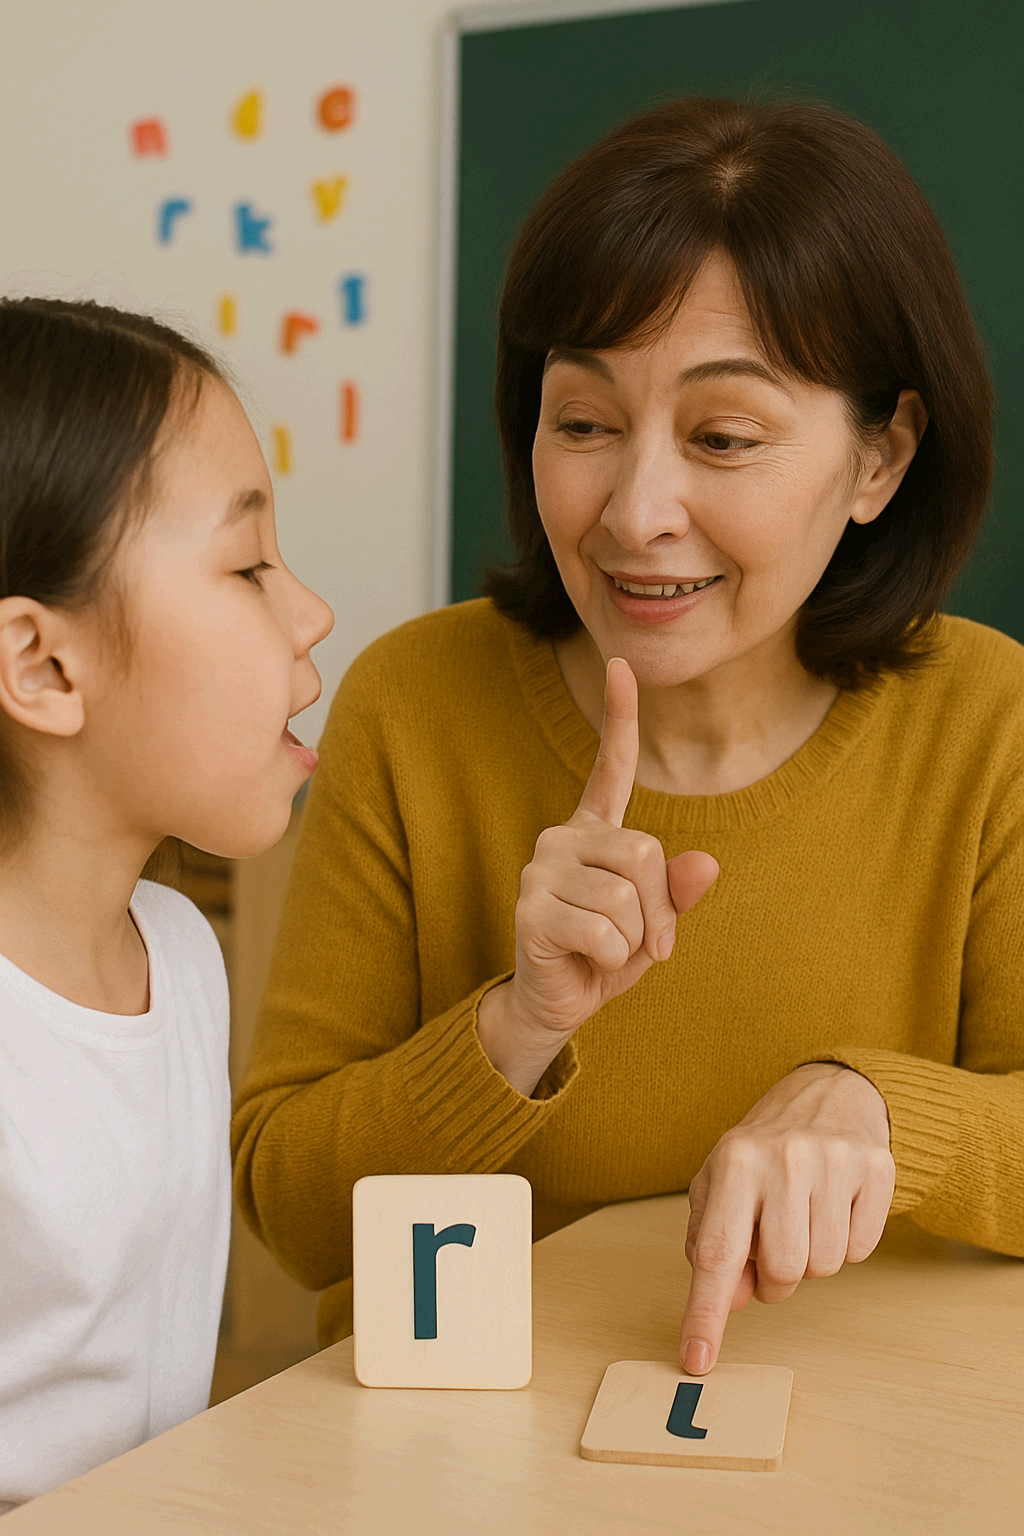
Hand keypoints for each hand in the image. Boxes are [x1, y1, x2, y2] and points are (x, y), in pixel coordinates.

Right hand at [477, 657, 718, 1092]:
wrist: (555, 1005)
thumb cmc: (604, 957)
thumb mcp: (654, 925)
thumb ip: (679, 893)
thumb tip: (706, 864)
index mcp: (594, 832)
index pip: (613, 768)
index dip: (619, 717)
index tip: (621, 665)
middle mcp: (562, 839)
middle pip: (645, 852)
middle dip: (660, 909)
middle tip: (644, 943)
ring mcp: (541, 870)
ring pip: (628, 896)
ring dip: (636, 939)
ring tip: (608, 952)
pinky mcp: (531, 908)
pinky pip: (605, 931)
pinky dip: (612, 959)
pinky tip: (586, 962)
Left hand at [678, 1062, 895, 1374]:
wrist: (830, 1094)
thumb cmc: (766, 1149)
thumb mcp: (721, 1184)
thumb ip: (713, 1242)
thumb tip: (733, 1300)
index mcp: (735, 1161)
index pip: (716, 1253)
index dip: (706, 1313)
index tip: (697, 1360)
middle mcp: (785, 1159)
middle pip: (782, 1272)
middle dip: (774, 1278)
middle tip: (772, 1245)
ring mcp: (835, 1162)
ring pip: (824, 1267)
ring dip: (811, 1259)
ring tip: (803, 1217)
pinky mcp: (877, 1169)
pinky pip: (862, 1250)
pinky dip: (847, 1242)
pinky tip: (835, 1206)